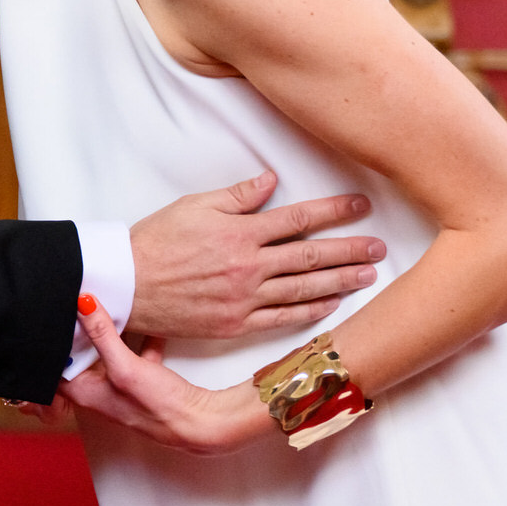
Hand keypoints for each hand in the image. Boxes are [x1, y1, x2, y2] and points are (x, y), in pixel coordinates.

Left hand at [67, 297, 272, 454]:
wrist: (198, 421)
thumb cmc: (157, 407)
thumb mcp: (124, 366)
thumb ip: (102, 335)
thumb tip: (84, 305)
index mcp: (84, 391)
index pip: (56, 365)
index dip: (53, 341)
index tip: (58, 315)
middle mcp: (99, 390)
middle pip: (80, 356)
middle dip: (80, 331)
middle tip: (81, 305)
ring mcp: (121, 385)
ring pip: (106, 353)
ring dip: (108, 333)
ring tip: (106, 307)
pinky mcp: (143, 381)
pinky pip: (136, 354)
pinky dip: (140, 339)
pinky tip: (148, 324)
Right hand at [125, 170, 383, 339]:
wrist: (126, 285)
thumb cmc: (155, 241)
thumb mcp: (194, 206)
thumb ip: (237, 197)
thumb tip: (271, 180)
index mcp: (240, 233)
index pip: (298, 219)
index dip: (333, 211)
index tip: (361, 206)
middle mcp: (248, 266)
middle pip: (310, 257)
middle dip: (349, 250)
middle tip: (380, 247)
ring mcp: (244, 299)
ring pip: (303, 289)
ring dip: (340, 282)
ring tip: (369, 275)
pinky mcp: (235, 324)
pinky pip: (281, 318)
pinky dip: (310, 312)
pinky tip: (332, 305)